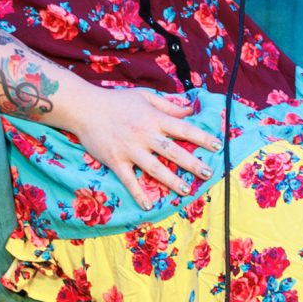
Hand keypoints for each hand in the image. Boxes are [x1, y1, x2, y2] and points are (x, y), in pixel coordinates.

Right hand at [77, 87, 220, 201]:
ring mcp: (129, 149)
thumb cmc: (116, 100)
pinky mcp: (115, 160)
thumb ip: (168, 105)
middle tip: (208, 174)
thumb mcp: (145, 96)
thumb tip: (190, 109)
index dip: (202, 137)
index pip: (183, 129)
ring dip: (171, 180)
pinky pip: (128, 179)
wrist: (84, 107)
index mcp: (154, 118)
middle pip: (173, 151)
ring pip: (154, 167)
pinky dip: (138, 192)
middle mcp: (144, 135)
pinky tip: (148, 205)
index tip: (218, 146)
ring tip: (186, 190)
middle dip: (192, 163)